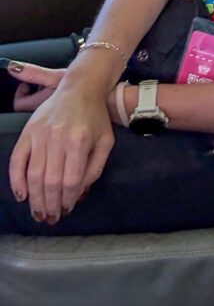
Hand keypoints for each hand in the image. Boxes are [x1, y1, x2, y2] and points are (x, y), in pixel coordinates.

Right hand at [8, 68, 114, 223]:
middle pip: (50, 181)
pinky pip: (17, 159)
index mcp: (79, 141)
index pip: (70, 180)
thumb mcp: (106, 141)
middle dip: (50, 205)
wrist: (80, 87)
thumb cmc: (95, 116)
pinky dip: (16, 180)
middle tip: (50, 218)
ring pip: (33, 175)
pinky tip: (21, 195)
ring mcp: (40, 134)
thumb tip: (78, 194)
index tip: (67, 210)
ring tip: (38, 213)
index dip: (67, 200)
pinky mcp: (28, 130)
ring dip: (34, 198)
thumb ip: (95, 168)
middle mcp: (58, 138)